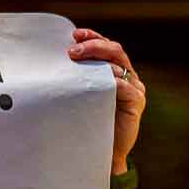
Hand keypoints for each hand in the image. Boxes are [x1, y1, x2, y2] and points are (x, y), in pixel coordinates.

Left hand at [69, 28, 145, 173]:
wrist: (101, 154)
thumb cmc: (86, 125)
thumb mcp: (79, 98)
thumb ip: (76, 81)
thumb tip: (51, 65)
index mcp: (115, 73)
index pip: (106, 47)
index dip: (93, 37)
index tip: (74, 34)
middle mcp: (128, 77)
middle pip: (114, 51)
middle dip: (93, 45)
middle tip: (72, 50)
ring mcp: (135, 89)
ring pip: (119, 64)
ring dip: (98, 58)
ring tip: (77, 59)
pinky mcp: (136, 103)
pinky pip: (124, 86)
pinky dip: (110, 81)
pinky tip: (96, 80)